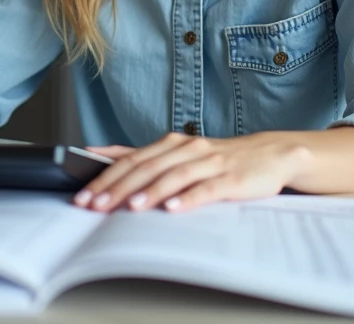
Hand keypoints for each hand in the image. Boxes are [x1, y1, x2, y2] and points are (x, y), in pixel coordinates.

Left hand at [73, 132, 307, 212]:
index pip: (130, 159)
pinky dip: (188, 198)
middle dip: (117, 188)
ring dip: (149, 192)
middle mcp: (186, 148)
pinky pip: (206, 188)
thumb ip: (145, 157)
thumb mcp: (180, 154)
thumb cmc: (219, 160)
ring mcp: (209, 162)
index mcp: (171, 144)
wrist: (270, 154)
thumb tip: (101, 156)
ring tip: (130, 207)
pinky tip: (173, 208)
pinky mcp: (230, 178)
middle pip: (146, 167)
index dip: (104, 176)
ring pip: (173, 176)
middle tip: (95, 206)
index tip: (82, 194)